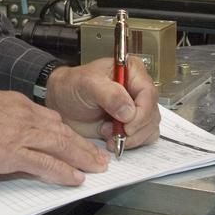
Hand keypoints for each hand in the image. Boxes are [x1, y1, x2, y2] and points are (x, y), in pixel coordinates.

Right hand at [0, 85, 107, 185]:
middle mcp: (23, 115)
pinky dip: (64, 171)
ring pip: (61, 145)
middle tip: (99, 156)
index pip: (48, 117)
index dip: (65, 131)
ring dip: (82, 158)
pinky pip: (46, 163)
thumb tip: (3, 130)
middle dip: (82, 145)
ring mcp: (20, 133)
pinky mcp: (12, 152)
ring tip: (97, 167)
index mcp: (15, 103)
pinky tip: (76, 178)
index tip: (74, 139)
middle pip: (62, 131)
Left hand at [43, 58, 159, 153]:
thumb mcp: (87, 84)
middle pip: (152, 113)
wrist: (61, 102)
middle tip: (115, 132)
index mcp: (131, 71)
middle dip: (135, 128)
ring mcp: (136, 109)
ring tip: (108, 133)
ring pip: (149, 128)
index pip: (149, 93)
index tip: (127, 125)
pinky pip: (143, 138)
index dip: (142, 112)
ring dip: (132, 137)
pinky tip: (112, 139)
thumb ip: (109, 94)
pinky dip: (130, 143)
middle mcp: (137, 90)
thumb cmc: (72, 86)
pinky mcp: (132, 125)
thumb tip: (129, 110)